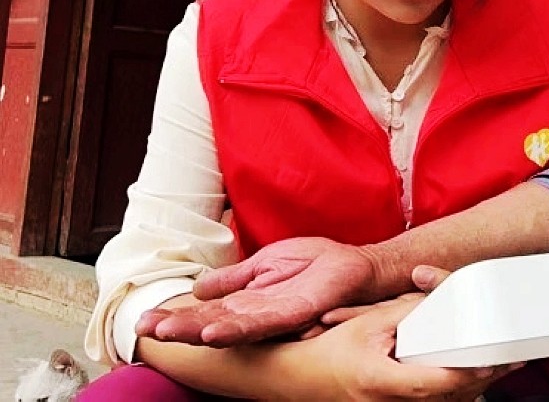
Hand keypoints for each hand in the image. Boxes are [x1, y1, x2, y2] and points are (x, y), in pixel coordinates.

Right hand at [137, 237, 387, 346]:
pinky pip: (265, 323)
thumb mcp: (264, 265)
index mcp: (247, 302)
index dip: (175, 317)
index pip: (205, 312)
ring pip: (232, 328)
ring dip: (200, 332)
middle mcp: (258, 314)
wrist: (356, 266)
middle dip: (178, 328)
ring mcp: (277, 316)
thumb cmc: (314, 265)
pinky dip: (237, 328)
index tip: (143, 321)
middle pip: (211, 323)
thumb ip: (233, 279)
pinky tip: (213, 333)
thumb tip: (198, 289)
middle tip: (144, 331)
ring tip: (173, 334)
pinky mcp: (298, 313)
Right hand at [271, 266, 519, 400]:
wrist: (296, 378)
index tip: (495, 359)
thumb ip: (407, 312)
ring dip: (474, 386)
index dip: (471, 371)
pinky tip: (472, 379)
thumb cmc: (329, 351)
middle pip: (452, 397)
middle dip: (485, 377)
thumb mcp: (369, 323)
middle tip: (514, 358)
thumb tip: (441, 300)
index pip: (439, 382)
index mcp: (384, 383)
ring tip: (503, 365)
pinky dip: (455, 393)